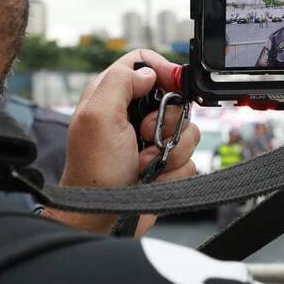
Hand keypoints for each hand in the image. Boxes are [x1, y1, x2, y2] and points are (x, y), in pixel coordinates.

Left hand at [50, 50, 197, 234]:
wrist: (102, 220)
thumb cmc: (94, 171)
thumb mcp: (97, 116)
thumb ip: (120, 82)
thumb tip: (149, 72)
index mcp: (112, 96)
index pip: (143, 63)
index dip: (163, 69)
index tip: (174, 85)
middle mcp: (133, 115)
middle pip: (174, 98)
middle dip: (169, 119)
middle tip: (145, 134)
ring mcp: (152, 142)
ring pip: (188, 130)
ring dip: (170, 150)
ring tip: (145, 163)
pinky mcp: (166, 166)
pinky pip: (190, 160)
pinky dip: (173, 172)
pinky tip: (152, 179)